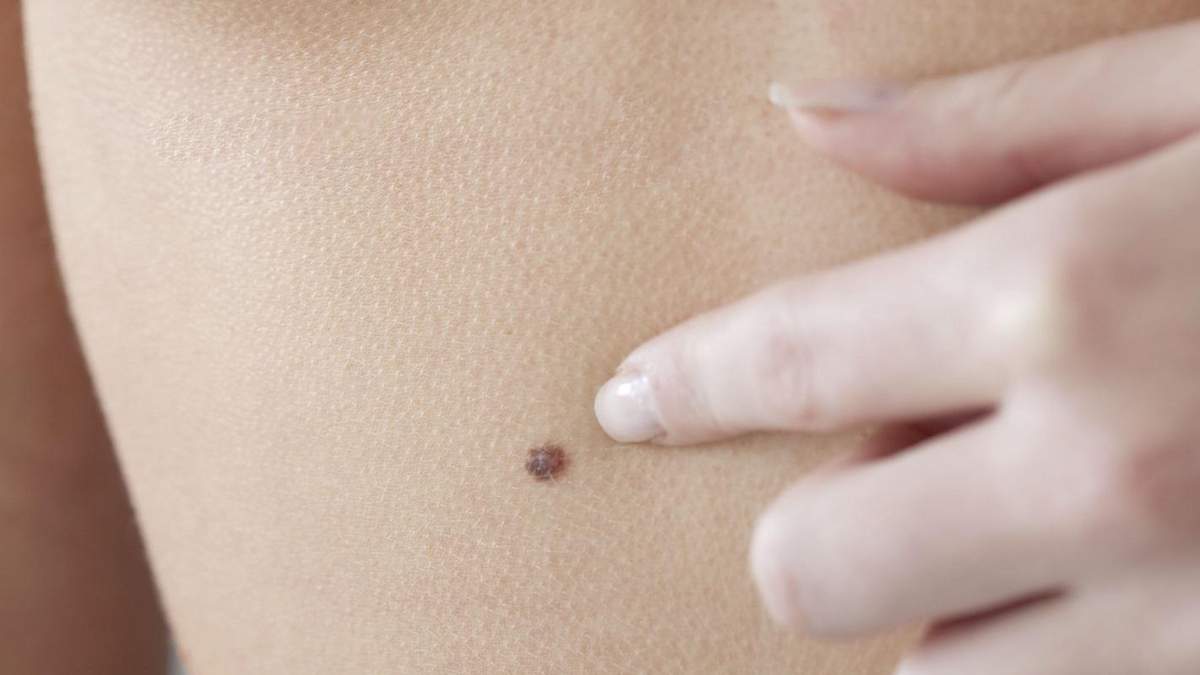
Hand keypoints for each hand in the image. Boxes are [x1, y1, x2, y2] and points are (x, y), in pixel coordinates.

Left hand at [594, 20, 1199, 674]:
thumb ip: (1003, 124)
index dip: (692, 386)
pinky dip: (1034, 645)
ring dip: (935, 604)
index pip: (791, 365)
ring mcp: (1181, 613)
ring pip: (931, 672)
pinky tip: (1102, 571)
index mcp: (1073, 297)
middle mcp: (1107, 474)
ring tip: (1015, 524)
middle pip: (813, 569)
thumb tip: (812, 117)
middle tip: (878, 473)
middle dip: (813, 527)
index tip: (636, 401)